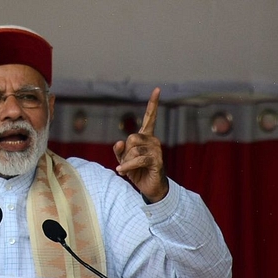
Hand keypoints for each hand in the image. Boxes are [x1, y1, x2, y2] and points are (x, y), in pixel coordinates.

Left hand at [113, 88, 168, 202]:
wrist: (150, 188)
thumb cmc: (137, 172)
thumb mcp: (123, 160)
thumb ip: (119, 150)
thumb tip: (119, 141)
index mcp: (146, 137)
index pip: (149, 118)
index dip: (152, 104)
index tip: (157, 89)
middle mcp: (153, 140)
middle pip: (131, 138)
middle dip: (124, 153)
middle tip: (126, 163)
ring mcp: (156, 150)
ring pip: (133, 150)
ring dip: (126, 162)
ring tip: (129, 169)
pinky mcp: (156, 160)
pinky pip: (138, 159)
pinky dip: (127, 166)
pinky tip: (121, 172)